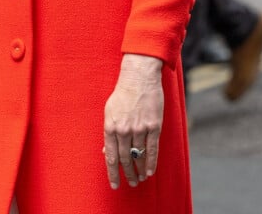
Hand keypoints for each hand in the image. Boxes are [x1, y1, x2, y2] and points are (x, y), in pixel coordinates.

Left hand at [103, 54, 162, 189]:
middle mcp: (124, 130)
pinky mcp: (153, 126)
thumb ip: (109, 132)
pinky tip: (150, 172)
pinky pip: (152, 149)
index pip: (111, 156)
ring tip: (139, 179)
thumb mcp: (109, 111)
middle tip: (131, 183)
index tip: (115, 184)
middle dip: (127, 174)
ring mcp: (139, 128)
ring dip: (139, 170)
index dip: (113, 173)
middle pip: (125, 159)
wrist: (139, 77)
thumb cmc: (123, 94)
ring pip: (139, 156)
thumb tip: (107, 152)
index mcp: (110, 126)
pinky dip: (151, 163)